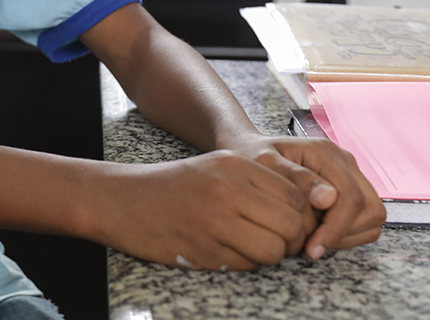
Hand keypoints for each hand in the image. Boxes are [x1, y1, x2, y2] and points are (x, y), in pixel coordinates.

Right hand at [95, 150, 317, 271]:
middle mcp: (228, 189)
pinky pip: (248, 265)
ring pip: (275, 250)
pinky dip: (246, 264)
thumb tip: (304, 210)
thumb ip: (258, 182)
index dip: (303, 215)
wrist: (124, 200)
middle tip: (279, 241)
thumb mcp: (218, 167)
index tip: (292, 223)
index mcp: (235, 164)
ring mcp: (215, 220)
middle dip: (293, 239)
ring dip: (271, 255)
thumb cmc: (176, 186)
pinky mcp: (203, 249)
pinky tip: (228, 251)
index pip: (296, 194)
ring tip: (253, 247)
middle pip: (292, 223)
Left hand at [220, 133, 385, 257]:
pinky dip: (347, 232)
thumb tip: (329, 199)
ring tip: (311, 235)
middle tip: (310, 243)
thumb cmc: (254, 158)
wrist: (251, 153)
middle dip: (343, 233)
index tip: (313, 248)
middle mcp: (345, 162)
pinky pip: (364, 221)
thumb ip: (296, 178)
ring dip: (346, 234)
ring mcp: (350, 175)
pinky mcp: (349, 189)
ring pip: (371, 218)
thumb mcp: (265, 165)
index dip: (336, 229)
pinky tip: (318, 230)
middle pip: (370, 210)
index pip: (351, 199)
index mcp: (326, 153)